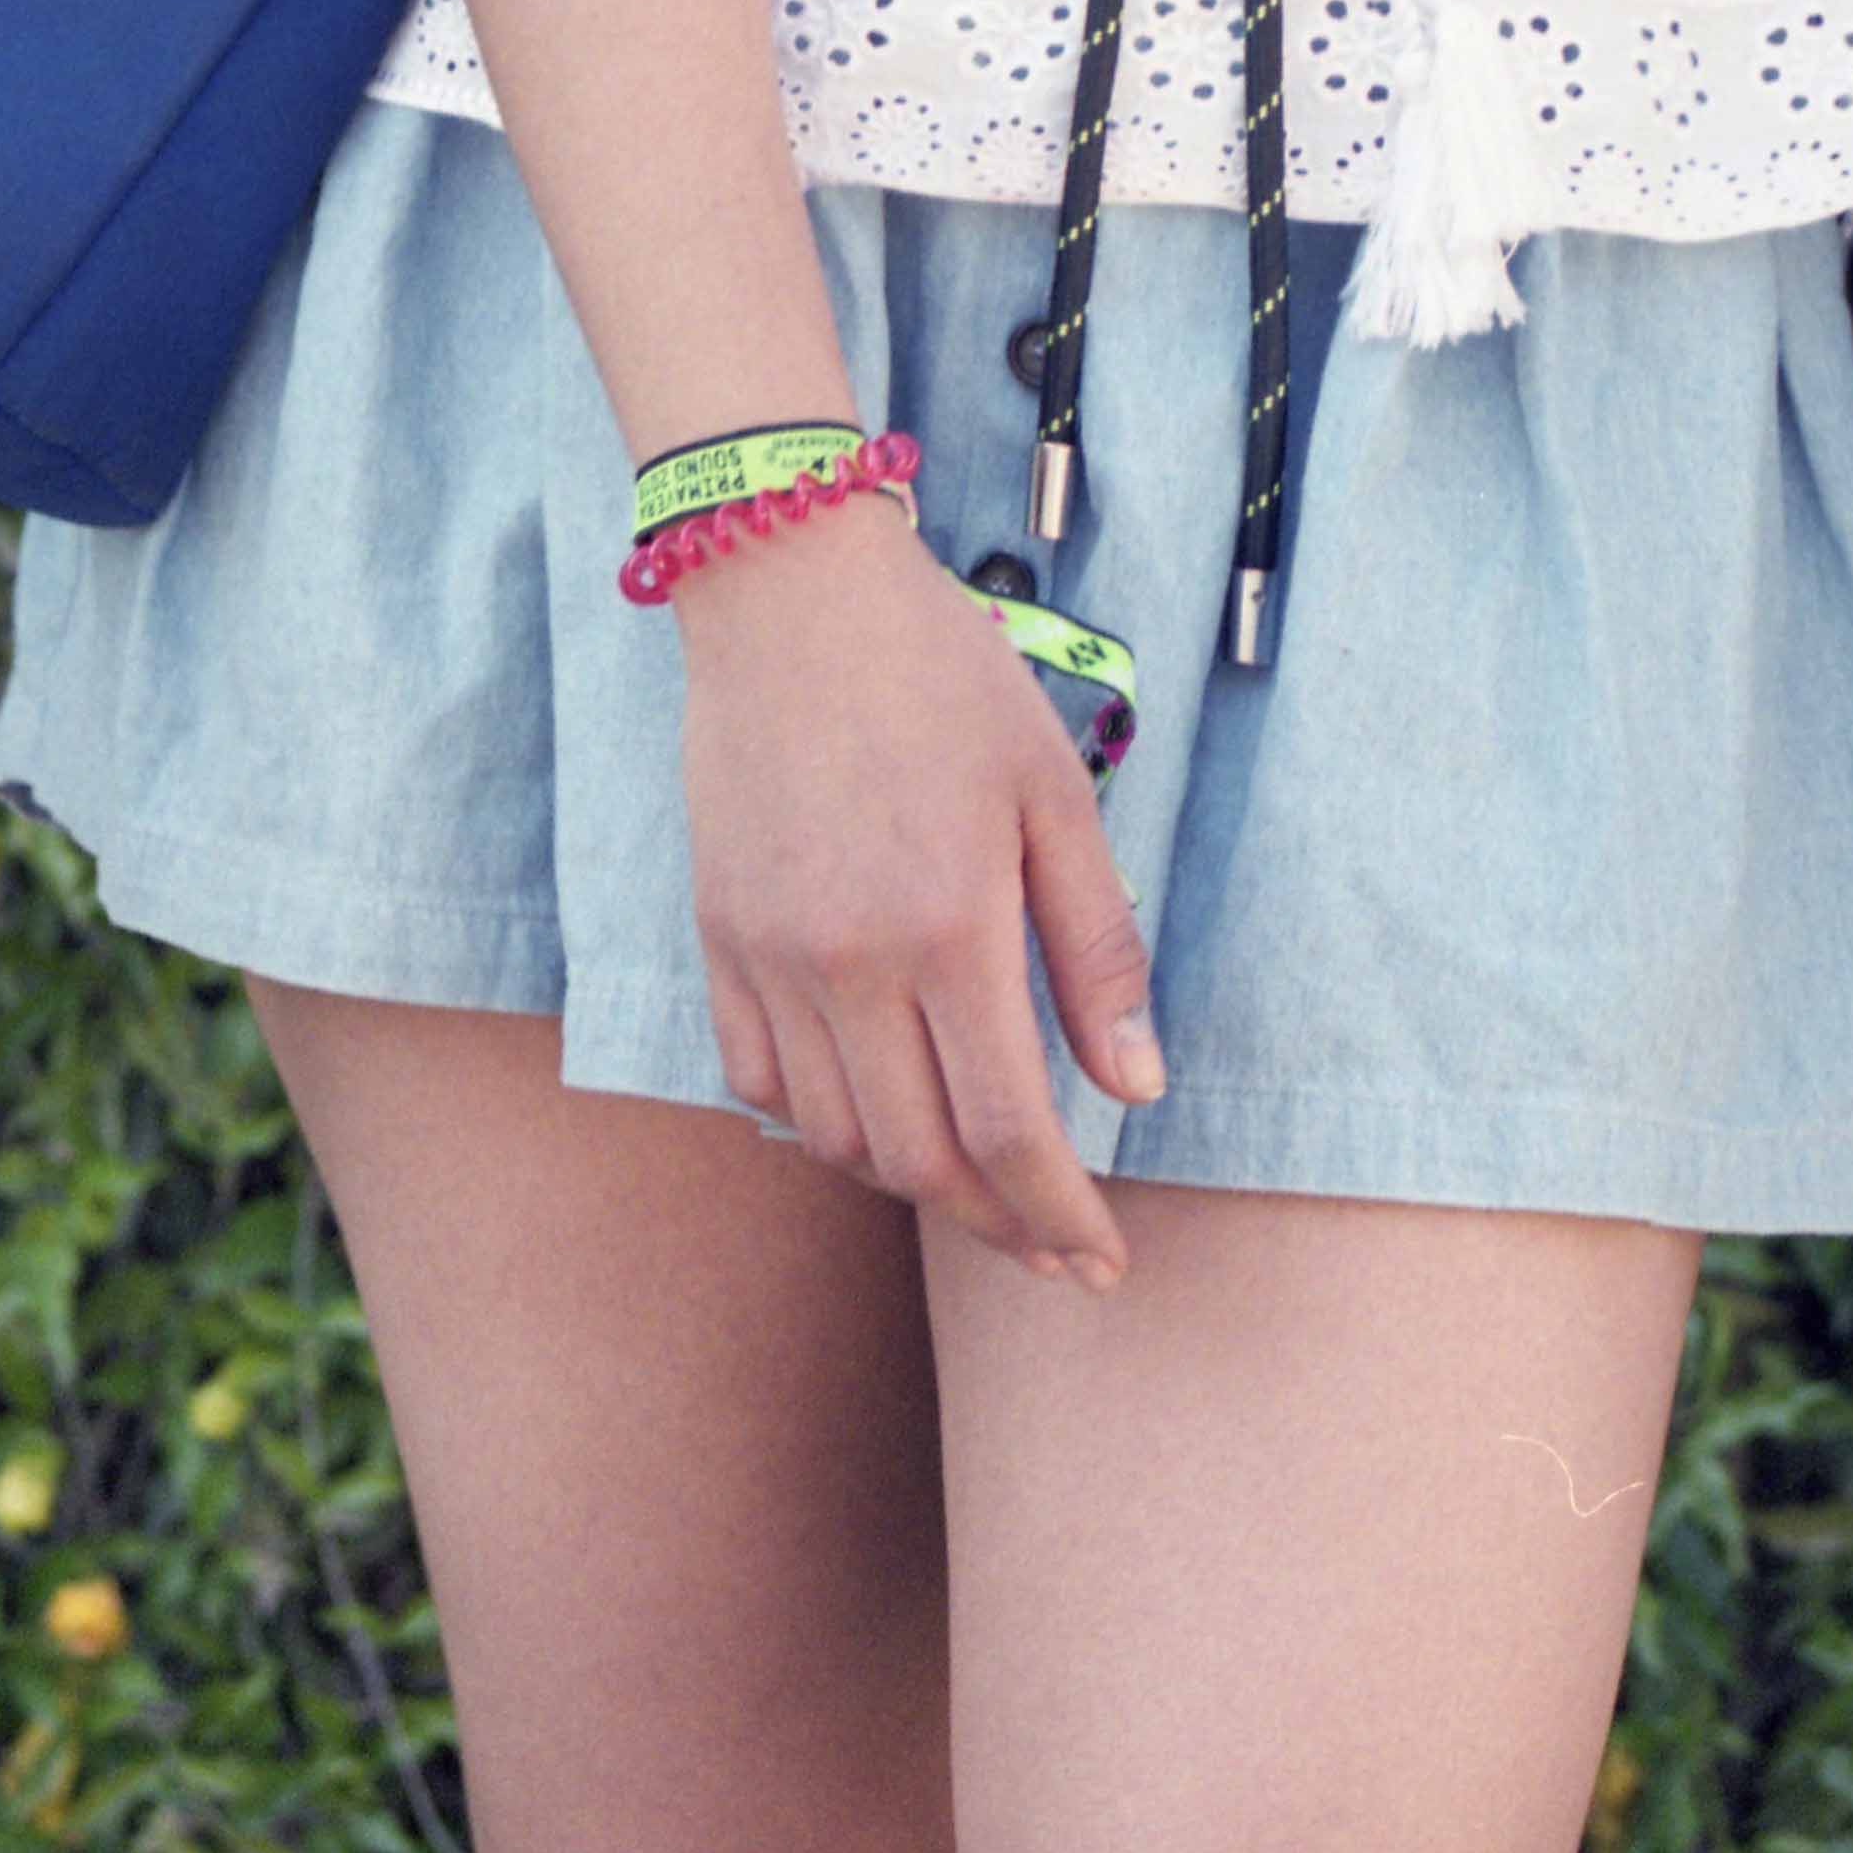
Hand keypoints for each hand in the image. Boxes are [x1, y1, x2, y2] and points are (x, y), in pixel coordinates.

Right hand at [668, 502, 1161, 1289]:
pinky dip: (821, 1123)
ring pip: (835, 1137)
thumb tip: (1135, 1090)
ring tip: (979, 1182)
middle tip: (1055, 1243)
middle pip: (918, 1162)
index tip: (1103, 1261)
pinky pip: (759, 1080)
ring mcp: (768, 957)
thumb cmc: (944, 676)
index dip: (1061, 1218)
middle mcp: (846, 964)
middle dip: (997, 1224)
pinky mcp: (717, 936)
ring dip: (912, 1184)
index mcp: (948, 928)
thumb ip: (1096, 949)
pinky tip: (878, 1112)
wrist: (790, 591)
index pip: (1008, 1131)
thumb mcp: (1055, 793)